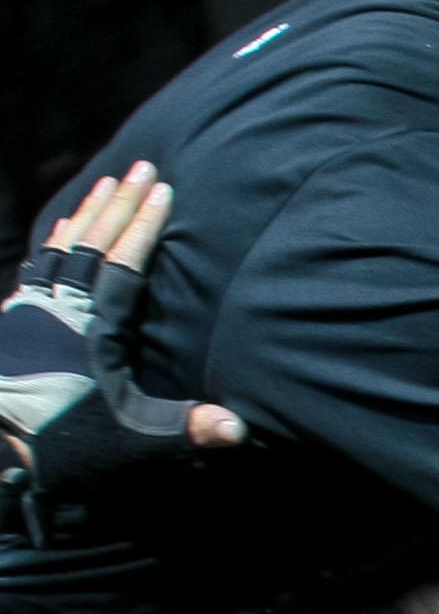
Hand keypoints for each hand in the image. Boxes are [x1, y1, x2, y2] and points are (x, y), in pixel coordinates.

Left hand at [2, 164, 247, 537]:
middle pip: (90, 244)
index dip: (144, 227)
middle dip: (119, 205)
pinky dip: (54, 243)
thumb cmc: (64, 444)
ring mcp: (28, 313)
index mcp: (89, 329)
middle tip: (140, 168)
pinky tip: (62, 233)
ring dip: (86, 215)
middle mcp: (56, 310)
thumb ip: (184, 430)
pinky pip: (35, 269)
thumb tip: (240, 428)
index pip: (122, 265)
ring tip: (105, 185)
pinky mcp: (10, 324)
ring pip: (58, 250)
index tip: (163, 190)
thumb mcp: (130, 442)